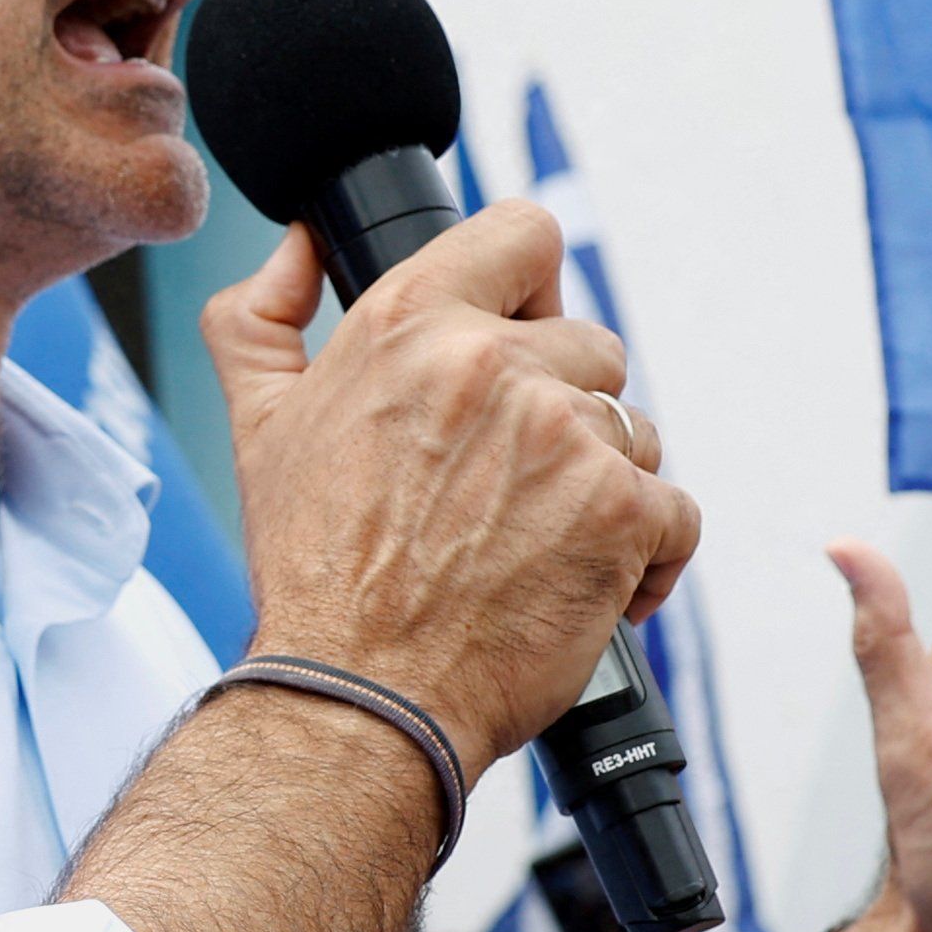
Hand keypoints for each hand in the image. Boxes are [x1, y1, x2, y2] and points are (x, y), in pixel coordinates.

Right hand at [201, 200, 698, 766]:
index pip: (523, 233)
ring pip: (634, 430)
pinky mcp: (622, 513)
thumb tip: (299, 248)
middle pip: (590, 346)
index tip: (523, 334)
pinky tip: (588, 586)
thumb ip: (263, 317)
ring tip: (538, 543)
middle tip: (508, 485)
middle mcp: (493, 365)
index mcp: (410, 325)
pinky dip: (645, 557)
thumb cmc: (313, 573)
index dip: (530, 286)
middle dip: (561, 413)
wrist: (360, 698)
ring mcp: (565, 436)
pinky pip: (674, 511)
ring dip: (600, 485)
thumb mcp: (257, 427)